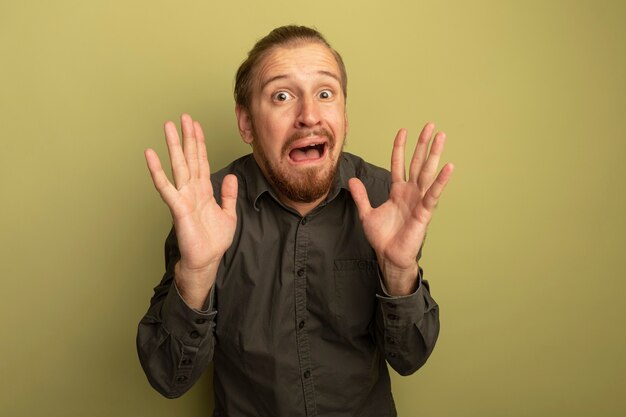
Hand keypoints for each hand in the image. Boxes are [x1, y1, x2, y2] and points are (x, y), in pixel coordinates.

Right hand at [144, 114, 237, 307]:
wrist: (206, 261)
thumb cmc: (213, 241)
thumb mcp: (228, 214)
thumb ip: (228, 195)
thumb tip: (230, 177)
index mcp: (203, 190)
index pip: (201, 160)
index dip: (199, 143)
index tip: (196, 125)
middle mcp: (191, 190)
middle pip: (189, 157)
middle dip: (187, 137)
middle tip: (183, 116)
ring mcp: (183, 197)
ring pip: (178, 166)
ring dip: (173, 146)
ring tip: (167, 126)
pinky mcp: (177, 207)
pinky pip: (166, 186)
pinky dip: (157, 170)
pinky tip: (150, 155)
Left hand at [348, 123, 452, 295]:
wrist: (389, 256)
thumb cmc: (382, 238)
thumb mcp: (367, 213)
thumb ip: (361, 196)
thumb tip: (352, 180)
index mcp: (398, 191)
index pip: (399, 164)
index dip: (400, 148)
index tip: (403, 130)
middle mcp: (410, 192)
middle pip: (418, 162)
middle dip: (423, 144)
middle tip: (431, 125)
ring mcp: (419, 200)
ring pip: (427, 172)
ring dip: (435, 154)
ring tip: (441, 136)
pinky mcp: (424, 211)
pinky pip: (433, 193)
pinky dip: (441, 180)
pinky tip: (448, 166)